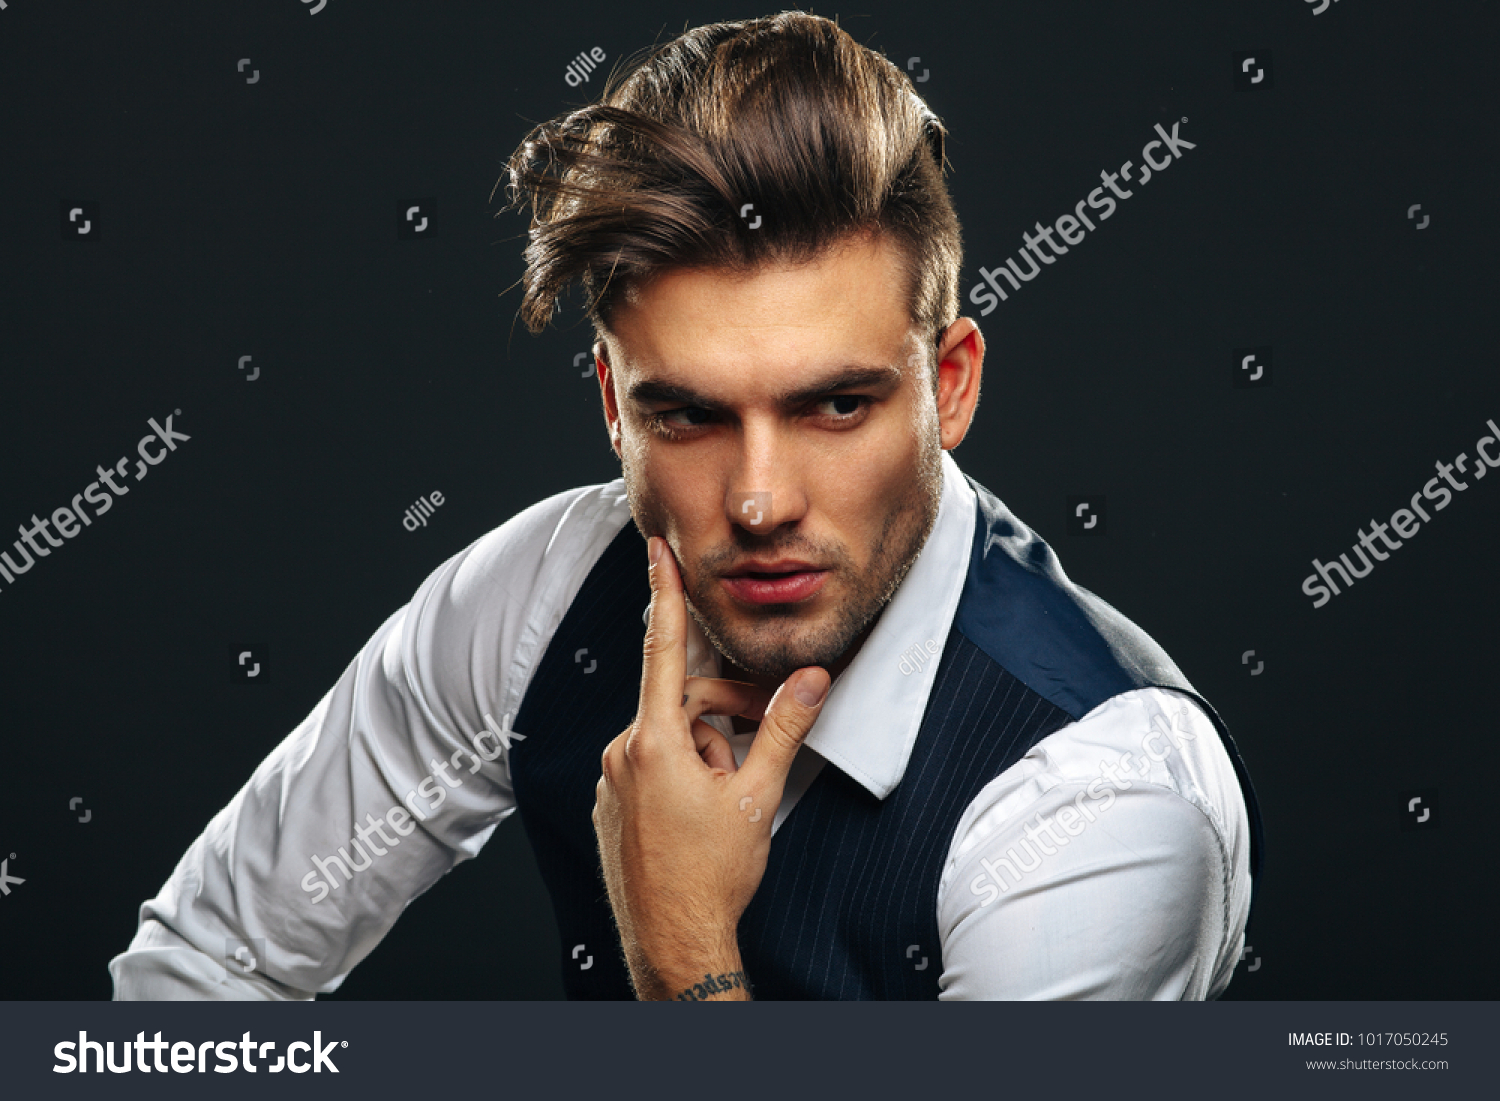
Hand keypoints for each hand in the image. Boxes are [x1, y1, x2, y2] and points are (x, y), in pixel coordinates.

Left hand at [592, 535, 830, 999]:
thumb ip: (783, 728)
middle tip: (754, 750)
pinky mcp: (608, 806)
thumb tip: (812, 679)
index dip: (663, 595)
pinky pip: (646, 769)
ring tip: (726, 798)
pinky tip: (698, 815)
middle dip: (720, 717)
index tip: (656, 552)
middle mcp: (622, 754)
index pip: (661, 650)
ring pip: (666, 740)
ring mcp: (610, 783)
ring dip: (703, 753)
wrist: (672, 941)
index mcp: (654, 742)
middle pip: (679, 705)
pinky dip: (678, 777)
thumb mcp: (757, 795)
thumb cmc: (712, 874)